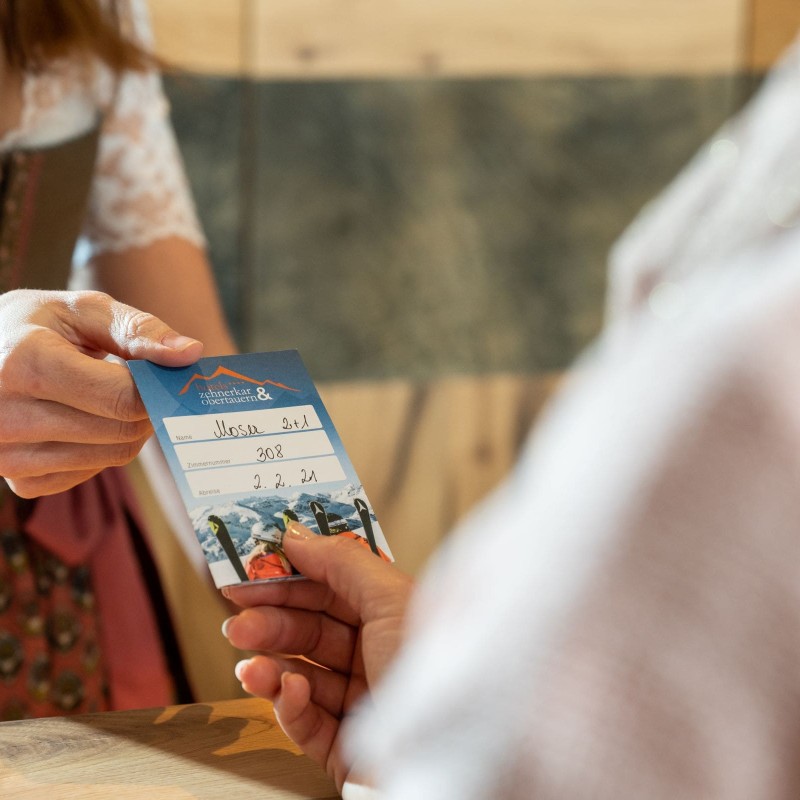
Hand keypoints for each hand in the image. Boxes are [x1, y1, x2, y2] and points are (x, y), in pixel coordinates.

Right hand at [0, 289, 202, 496]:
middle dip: (147, 408)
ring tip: (112, 398)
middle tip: (145, 386)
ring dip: (129, 429)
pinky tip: (84, 420)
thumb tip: (191, 354)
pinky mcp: (17, 481)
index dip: (155, 390)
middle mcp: (6, 415)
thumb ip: (139, 330)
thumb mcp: (81, 310)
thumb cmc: (34, 326)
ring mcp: (7, 455)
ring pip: (112, 456)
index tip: (165, 376)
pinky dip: (102, 450)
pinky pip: (90, 473)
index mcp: (25, 362)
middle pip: (121, 430)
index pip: (122, 398)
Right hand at [223, 522, 413, 791]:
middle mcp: (378, 656)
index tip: (253, 570)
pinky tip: (287, 691)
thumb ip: (342, 562)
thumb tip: (298, 534)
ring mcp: (361, 703)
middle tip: (238, 617)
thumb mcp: (391, 600)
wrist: (449, 757)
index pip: (333, 588)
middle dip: (272, 622)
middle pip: (312, 631)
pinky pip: (307, 722)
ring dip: (270, 666)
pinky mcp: (347, 748)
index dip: (292, 577)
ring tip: (248, 663)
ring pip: (302, 675)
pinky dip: (290, 705)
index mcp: (394, 617)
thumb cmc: (434, 673)